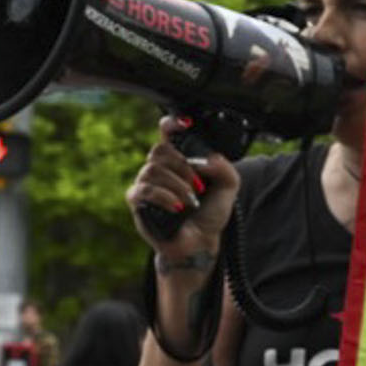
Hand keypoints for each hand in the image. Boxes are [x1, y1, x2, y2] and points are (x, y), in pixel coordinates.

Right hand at [128, 117, 239, 259]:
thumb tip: (206, 160)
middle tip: (199, 186)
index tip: (185, 123)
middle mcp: (159, 168)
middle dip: (183, 166)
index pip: (167, 133)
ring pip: (153, 170)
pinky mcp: (137, 202)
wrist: (200, 241)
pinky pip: (145, 190)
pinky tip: (178, 207)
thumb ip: (224, 168)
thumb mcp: (228, 187)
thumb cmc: (209, 213)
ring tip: (191, 202)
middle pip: (159, 150)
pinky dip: (165, 197)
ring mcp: (145, 184)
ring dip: (178, 186)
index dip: (172, 123)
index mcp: (178, 160)